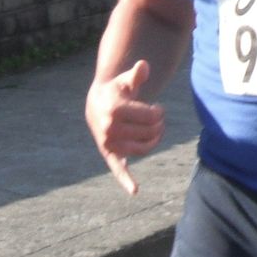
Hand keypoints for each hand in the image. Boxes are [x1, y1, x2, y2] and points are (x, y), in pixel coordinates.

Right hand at [87, 59, 163, 195]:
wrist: (97, 104)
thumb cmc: (117, 90)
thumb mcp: (126, 80)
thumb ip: (137, 74)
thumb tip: (144, 66)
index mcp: (114, 110)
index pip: (151, 116)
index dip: (159, 112)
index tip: (157, 108)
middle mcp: (109, 129)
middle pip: (150, 132)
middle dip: (159, 124)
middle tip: (157, 118)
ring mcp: (109, 143)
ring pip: (143, 148)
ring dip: (154, 141)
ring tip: (156, 131)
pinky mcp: (109, 154)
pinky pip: (118, 169)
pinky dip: (126, 180)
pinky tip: (135, 190)